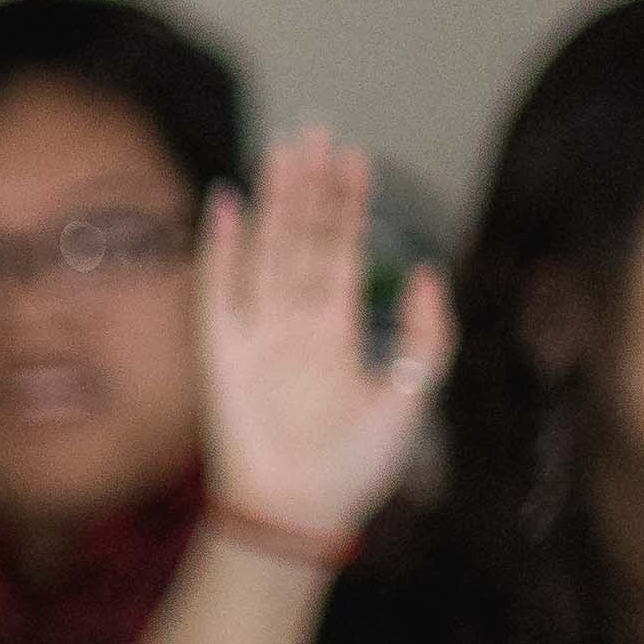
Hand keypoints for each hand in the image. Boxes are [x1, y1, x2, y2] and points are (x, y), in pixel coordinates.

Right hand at [195, 126, 449, 547]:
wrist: (301, 512)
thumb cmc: (354, 466)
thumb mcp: (412, 396)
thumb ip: (425, 336)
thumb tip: (426, 271)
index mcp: (336, 330)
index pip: (341, 249)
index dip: (349, 203)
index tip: (355, 156)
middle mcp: (295, 322)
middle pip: (302, 237)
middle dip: (310, 185)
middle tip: (316, 130)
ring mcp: (256, 334)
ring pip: (266, 250)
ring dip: (273, 200)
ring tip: (283, 149)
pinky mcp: (220, 354)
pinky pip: (217, 291)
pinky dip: (220, 248)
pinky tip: (227, 203)